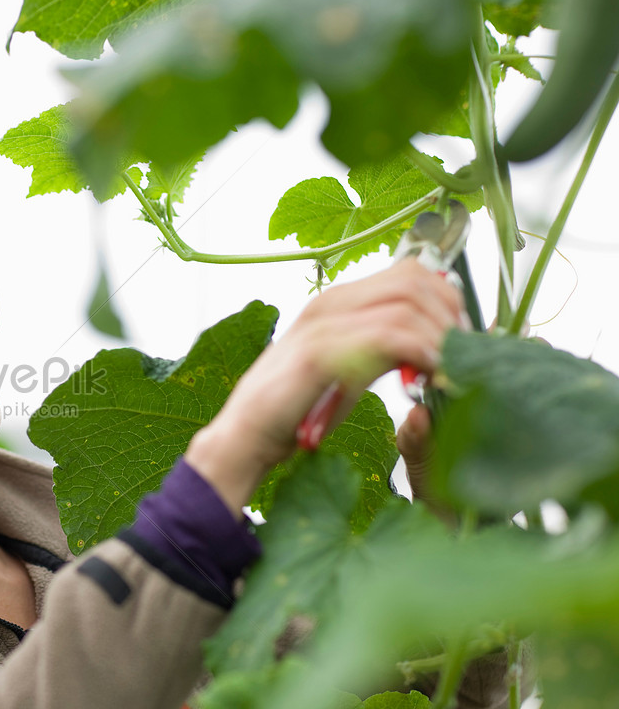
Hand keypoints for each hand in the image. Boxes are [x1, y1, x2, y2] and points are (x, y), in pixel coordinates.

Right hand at [186, 259, 464, 512]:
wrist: (246, 435)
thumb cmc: (297, 409)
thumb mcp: (348, 370)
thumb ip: (380, 350)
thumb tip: (431, 346)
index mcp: (337, 303)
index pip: (410, 273)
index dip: (448, 300)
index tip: (461, 339)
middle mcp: (330, 304)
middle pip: (414, 280)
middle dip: (451, 316)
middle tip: (462, 356)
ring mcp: (322, 325)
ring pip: (406, 305)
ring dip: (440, 337)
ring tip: (450, 371)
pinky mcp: (318, 354)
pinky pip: (386, 338)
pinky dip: (421, 353)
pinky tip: (431, 376)